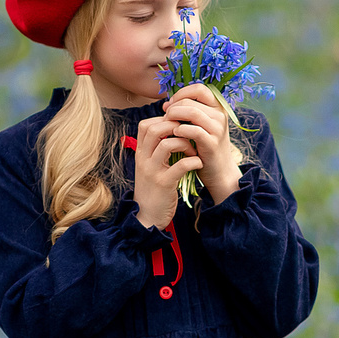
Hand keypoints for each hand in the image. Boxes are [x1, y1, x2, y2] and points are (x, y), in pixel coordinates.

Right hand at [132, 111, 202, 230]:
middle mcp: (143, 159)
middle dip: (175, 126)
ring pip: (168, 144)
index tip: (178, 127)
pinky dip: (193, 161)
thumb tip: (170, 132)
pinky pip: (181, 165)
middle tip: (188, 134)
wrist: (146, 217)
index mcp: (140, 153)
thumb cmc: (152, 190)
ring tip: (193, 151)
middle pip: (155, 129)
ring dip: (185, 143)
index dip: (163, 120)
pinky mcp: (164, 183)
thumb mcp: (149, 167)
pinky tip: (198, 164)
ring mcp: (152, 171)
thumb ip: (155, 151)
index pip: (145, 125)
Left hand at [161, 84, 243, 205]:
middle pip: (190, 100)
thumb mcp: (200, 126)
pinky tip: (175, 134)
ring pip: (192, 112)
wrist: (219, 171)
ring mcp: (218, 129)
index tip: (169, 105)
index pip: (199, 88)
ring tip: (168, 126)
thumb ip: (188, 113)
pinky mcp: (212, 143)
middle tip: (165, 118)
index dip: (181, 94)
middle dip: (173, 108)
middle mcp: (220, 115)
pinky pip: (193, 130)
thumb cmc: (204, 147)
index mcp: (217, 108)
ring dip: (174, 117)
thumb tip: (166, 104)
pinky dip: (181, 130)